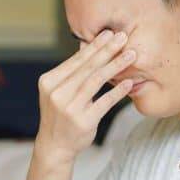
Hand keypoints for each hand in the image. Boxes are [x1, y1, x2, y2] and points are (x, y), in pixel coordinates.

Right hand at [35, 30, 134, 165]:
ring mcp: (69, 108)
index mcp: (49, 82)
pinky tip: (129, 83)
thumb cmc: (59, 115)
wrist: (54, 145)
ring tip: (131, 55)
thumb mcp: (57, 91)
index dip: (93, 46)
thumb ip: (71, 73)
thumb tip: (88, 47)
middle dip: (107, 50)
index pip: (75, 60)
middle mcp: (57, 93)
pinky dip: (117, 91)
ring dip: (115, 66)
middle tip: (123, 37)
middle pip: (86, 67)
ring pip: (95, 81)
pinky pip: (104, 102)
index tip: (109, 33)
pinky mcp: (83, 121)